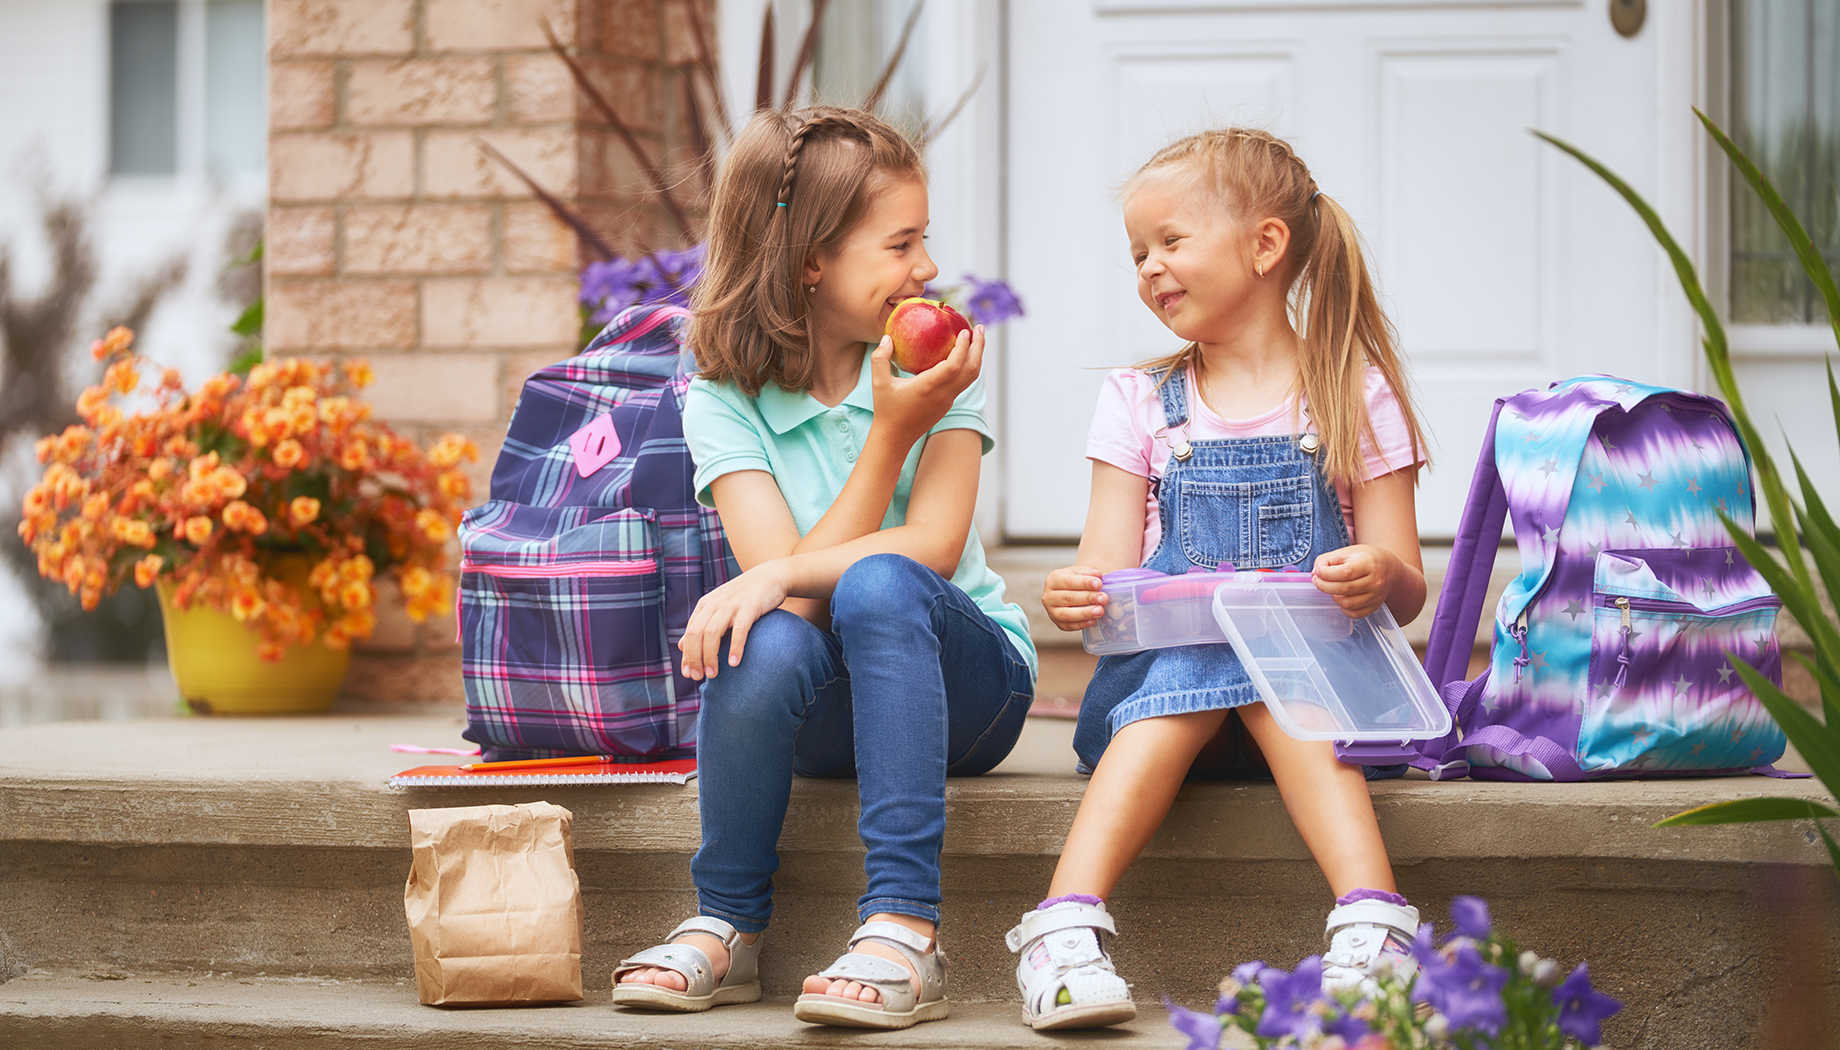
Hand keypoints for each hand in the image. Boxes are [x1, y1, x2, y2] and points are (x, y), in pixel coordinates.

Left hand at [678, 560, 793, 679]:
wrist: (770, 576)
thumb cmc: (744, 596)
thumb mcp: (717, 607)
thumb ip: (700, 625)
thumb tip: (680, 646)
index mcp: (705, 606)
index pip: (689, 633)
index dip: (687, 655)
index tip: (688, 674)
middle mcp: (714, 604)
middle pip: (696, 634)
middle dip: (694, 658)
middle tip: (699, 677)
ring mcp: (731, 605)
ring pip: (712, 633)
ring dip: (710, 656)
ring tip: (713, 674)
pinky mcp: (749, 607)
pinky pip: (739, 630)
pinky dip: (735, 647)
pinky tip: (734, 662)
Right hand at [867, 326, 984, 444]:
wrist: (895, 439)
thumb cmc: (886, 410)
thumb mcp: (878, 383)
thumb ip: (880, 358)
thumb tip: (886, 337)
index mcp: (929, 387)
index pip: (954, 365)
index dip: (963, 347)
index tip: (964, 331)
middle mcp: (943, 394)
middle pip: (972, 369)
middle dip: (979, 347)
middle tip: (979, 327)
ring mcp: (948, 400)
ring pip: (971, 377)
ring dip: (977, 356)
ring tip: (977, 339)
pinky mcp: (947, 404)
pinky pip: (963, 383)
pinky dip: (968, 366)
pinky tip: (962, 355)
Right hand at [1042, 564, 1107, 631]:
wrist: (1072, 592)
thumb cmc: (1077, 580)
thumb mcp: (1081, 571)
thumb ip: (1089, 572)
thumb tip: (1097, 575)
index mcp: (1053, 579)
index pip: (1068, 581)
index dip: (1084, 583)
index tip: (1099, 584)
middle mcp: (1049, 596)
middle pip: (1068, 598)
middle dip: (1088, 598)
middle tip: (1103, 598)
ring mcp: (1052, 611)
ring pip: (1066, 614)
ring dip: (1085, 613)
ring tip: (1100, 611)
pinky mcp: (1058, 623)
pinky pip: (1069, 626)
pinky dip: (1082, 624)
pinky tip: (1093, 620)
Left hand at [1310, 545, 1398, 618]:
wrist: (1389, 568)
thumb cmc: (1364, 558)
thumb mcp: (1347, 552)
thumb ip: (1327, 560)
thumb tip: (1315, 572)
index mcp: (1368, 564)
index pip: (1344, 573)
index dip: (1326, 574)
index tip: (1317, 572)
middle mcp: (1375, 581)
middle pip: (1344, 589)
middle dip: (1324, 586)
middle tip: (1317, 580)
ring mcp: (1376, 596)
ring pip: (1348, 603)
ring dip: (1333, 597)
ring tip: (1331, 588)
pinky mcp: (1375, 607)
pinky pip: (1354, 614)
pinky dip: (1343, 608)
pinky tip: (1342, 597)